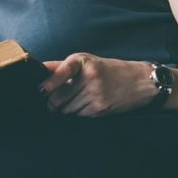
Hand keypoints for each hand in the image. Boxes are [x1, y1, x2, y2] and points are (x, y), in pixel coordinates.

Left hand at [40, 53, 154, 116]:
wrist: (139, 82)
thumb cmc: (109, 70)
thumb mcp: (87, 62)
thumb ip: (62, 67)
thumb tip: (38, 70)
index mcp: (83, 61)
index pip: (61, 72)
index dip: (48, 84)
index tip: (40, 91)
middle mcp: (90, 76)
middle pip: (58, 97)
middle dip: (51, 103)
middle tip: (51, 103)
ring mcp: (95, 94)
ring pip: (66, 109)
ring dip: (65, 109)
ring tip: (75, 101)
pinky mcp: (100, 109)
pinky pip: (78, 116)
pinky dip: (77, 114)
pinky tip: (86, 106)